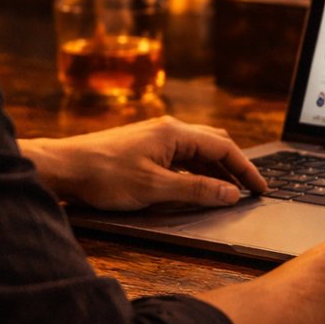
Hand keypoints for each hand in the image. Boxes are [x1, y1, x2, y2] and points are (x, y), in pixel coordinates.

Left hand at [20, 117, 265, 210]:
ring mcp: (155, 137)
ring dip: (216, 170)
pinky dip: (196, 171)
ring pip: (197, 151)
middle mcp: (168, 129)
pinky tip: (197, 186)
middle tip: (250, 190)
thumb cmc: (104, 176)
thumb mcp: (155, 189)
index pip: (224, 148)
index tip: (260, 189)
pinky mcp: (144, 147)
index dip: (246, 170)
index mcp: (175, 133)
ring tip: (229, 192)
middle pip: (214, 144)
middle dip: (235, 167)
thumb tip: (231, 194)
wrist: (64, 167)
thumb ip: (196, 191)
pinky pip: (181, 156)